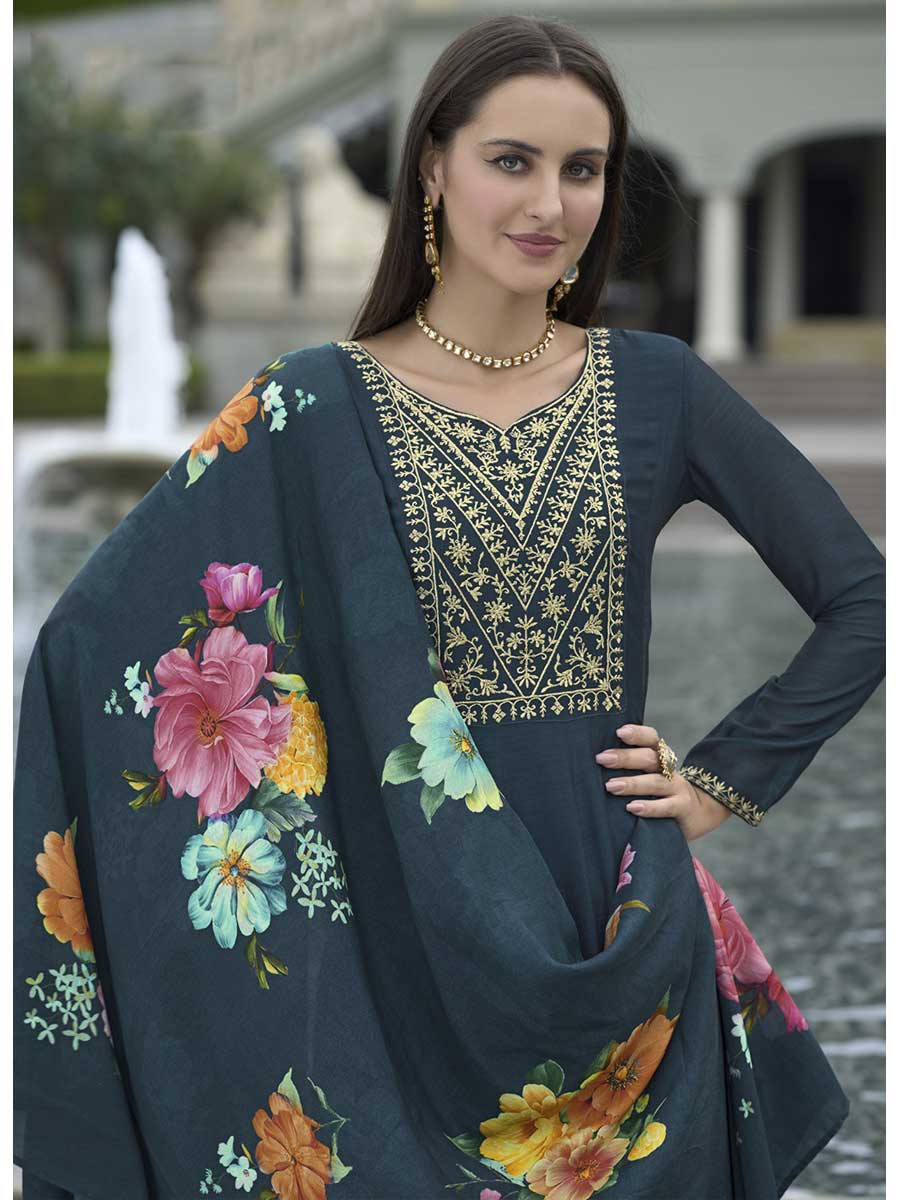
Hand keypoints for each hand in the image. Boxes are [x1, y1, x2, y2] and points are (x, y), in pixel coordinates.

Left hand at [595, 723, 732, 841]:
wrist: (698, 813)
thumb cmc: (660, 793)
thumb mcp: (648, 777)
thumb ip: (629, 769)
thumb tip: (596, 763)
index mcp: (660, 757)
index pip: (651, 738)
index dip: (637, 733)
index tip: (619, 732)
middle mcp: (669, 769)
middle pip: (650, 758)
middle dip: (625, 757)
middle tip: (602, 759)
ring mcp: (678, 788)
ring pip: (655, 781)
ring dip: (632, 783)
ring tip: (611, 786)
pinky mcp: (683, 808)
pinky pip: (666, 806)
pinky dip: (649, 807)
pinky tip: (632, 808)